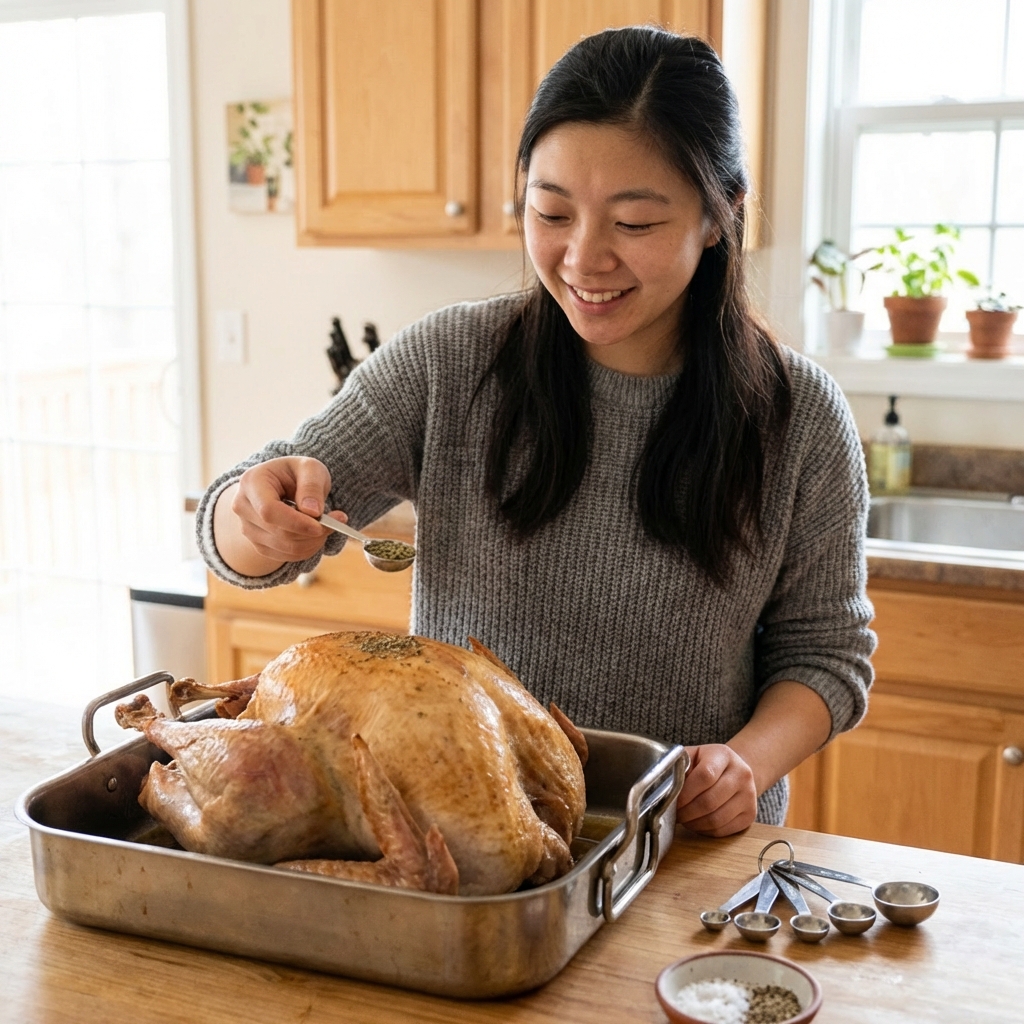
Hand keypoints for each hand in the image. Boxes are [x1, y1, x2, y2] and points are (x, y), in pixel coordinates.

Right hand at [215, 457, 348, 572]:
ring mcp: (248, 528)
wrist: (282, 484)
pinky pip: (285, 556)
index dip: (296, 522)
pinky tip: (316, 535)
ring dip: (312, 542)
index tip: (320, 525)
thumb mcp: (309, 467)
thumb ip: (311, 485)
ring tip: (328, 526)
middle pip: (278, 532)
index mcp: (251, 482)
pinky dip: (307, 549)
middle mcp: (243, 507)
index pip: (268, 511)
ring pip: (284, 547)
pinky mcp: (259, 544)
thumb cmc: (296, 473)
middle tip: (336, 522)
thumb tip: (313, 512)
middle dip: (311, 533)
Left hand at [677, 744, 756, 836]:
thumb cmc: (708, 763)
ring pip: (716, 819)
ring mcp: (749, 796)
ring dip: (694, 824)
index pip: (705, 776)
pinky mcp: (750, 815)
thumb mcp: (694, 756)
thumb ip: (680, 766)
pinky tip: (696, 823)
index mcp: (724, 755)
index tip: (673, 800)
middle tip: (675, 814)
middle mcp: (742, 774)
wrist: (736, 771)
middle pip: (709, 801)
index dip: (685, 793)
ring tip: (684, 819)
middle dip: (686, 812)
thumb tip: (663, 788)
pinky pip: (722, 830)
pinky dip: (704, 830)